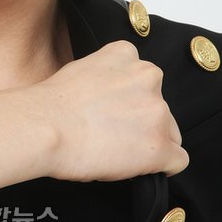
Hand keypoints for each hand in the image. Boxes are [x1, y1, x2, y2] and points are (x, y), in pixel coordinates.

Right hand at [31, 40, 188, 180]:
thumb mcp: (81, 68)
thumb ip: (107, 75)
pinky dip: (162, 166)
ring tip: (115, 150)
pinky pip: (177, 160)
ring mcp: (157, 112)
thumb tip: (112, 96)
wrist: (44, 126)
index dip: (130, 98)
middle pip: (158, 106)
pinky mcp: (160, 146)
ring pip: (168, 133)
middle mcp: (148, 77)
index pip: (143, 78)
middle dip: (141, 121)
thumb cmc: (52, 103)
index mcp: (126, 55)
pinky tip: (136, 166)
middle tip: (112, 133)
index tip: (115, 110)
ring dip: (148, 142)